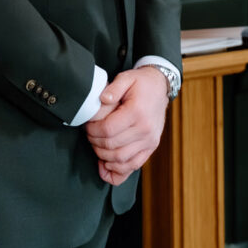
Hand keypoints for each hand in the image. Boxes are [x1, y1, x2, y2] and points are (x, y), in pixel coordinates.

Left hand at [85, 66, 169, 185]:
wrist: (161, 87)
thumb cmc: (141, 82)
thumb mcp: (126, 77)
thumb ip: (113, 87)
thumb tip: (102, 99)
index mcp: (137, 112)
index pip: (108, 129)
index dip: (93, 131)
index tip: (87, 126)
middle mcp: (145, 129)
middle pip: (113, 146)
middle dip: (95, 143)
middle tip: (89, 136)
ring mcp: (150, 141)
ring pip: (122, 160)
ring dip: (104, 157)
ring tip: (96, 147)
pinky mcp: (151, 147)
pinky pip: (134, 166)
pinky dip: (118, 170)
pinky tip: (107, 166)